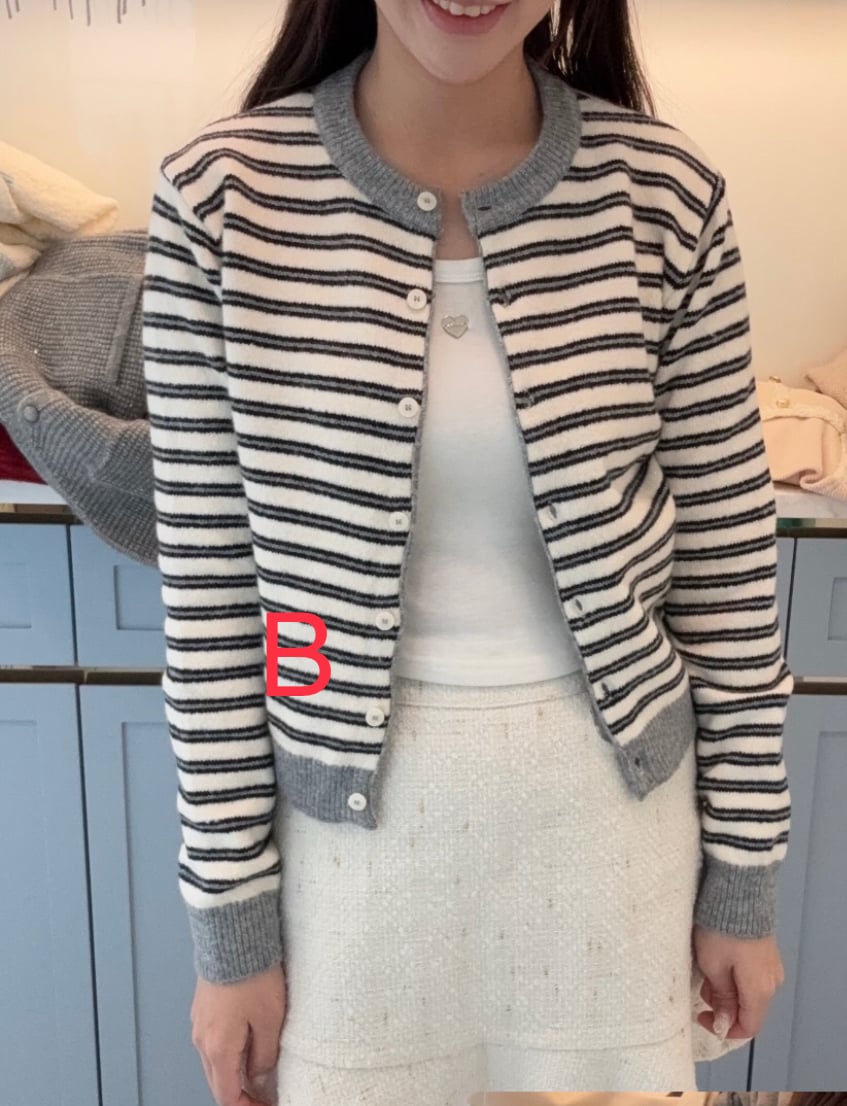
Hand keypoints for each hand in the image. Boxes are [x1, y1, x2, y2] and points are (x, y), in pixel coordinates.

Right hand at [191, 961, 286, 1105]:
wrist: (232, 935)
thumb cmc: (253, 974)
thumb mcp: (270, 1020)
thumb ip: (264, 1055)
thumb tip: (259, 1078)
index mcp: (218, 1049)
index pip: (227, 1096)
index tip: (265, 1105)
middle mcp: (202, 1039)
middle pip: (218, 1082)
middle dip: (240, 1093)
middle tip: (264, 1095)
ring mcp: (200, 1022)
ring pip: (214, 1061)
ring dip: (234, 1072)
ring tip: (260, 1070)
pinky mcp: (203, 1006)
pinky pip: (213, 1040)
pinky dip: (228, 1052)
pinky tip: (247, 1043)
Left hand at [692, 923, 784, 1039]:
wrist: (739, 893)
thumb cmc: (722, 931)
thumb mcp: (713, 965)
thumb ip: (721, 997)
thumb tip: (726, 1022)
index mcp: (760, 991)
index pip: (749, 1027)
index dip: (725, 1029)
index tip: (702, 1016)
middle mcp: (772, 982)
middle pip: (749, 1009)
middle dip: (722, 1005)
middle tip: (701, 986)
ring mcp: (771, 965)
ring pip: (748, 991)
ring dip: (726, 989)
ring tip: (707, 968)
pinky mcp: (766, 951)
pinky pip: (751, 975)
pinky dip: (733, 976)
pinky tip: (718, 959)